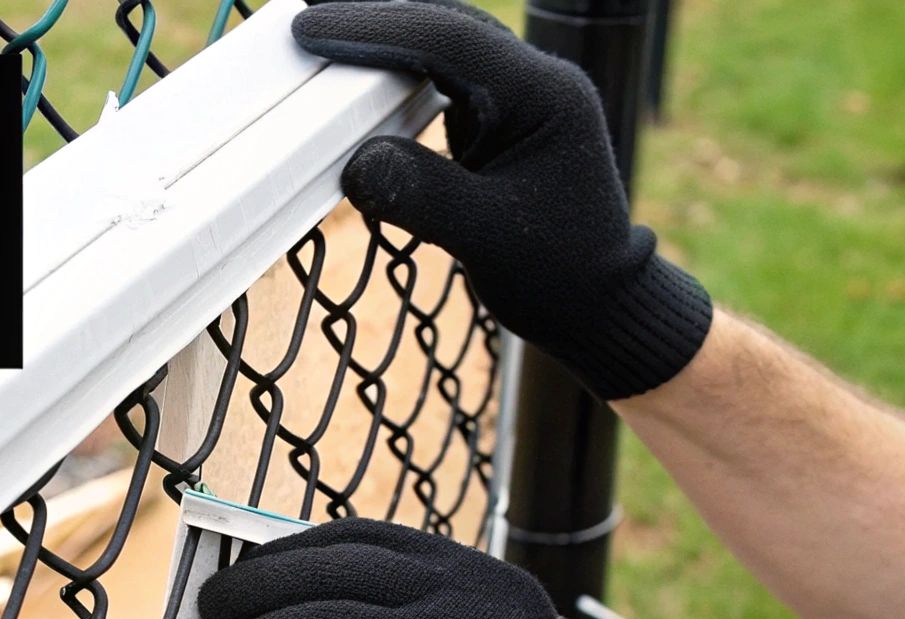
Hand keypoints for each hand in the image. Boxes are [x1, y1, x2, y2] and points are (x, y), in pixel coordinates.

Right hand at [293, 0, 713, 399]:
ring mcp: (524, 99)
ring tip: (323, 52)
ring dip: (386, 47)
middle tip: (305, 31)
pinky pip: (445, 80)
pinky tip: (361, 87)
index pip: (449, 38)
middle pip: (445, 28)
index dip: (373, 29)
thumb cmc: (557, 276)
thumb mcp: (487, 240)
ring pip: (445, 48)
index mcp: (545, 95)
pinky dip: (399, 79)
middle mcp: (538, 83)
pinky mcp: (505, 120)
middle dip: (374, 25)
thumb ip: (423, 195)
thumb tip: (355, 162)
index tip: (310, 31)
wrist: (600, 304)